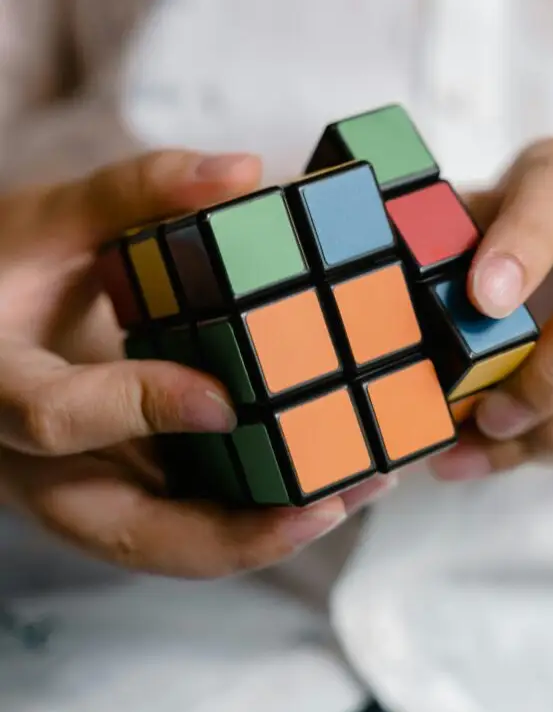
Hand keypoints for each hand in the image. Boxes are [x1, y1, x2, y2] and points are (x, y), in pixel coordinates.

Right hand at [0, 150, 391, 576]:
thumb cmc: (7, 267)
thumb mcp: (52, 218)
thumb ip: (136, 191)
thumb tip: (243, 171)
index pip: (56, 416)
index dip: (139, 407)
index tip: (223, 399)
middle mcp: (32, 461)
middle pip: (125, 533)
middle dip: (234, 534)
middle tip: (332, 500)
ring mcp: (78, 485)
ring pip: (167, 540)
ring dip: (264, 530)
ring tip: (358, 486)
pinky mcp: (116, 485)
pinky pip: (185, 514)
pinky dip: (254, 506)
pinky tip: (326, 473)